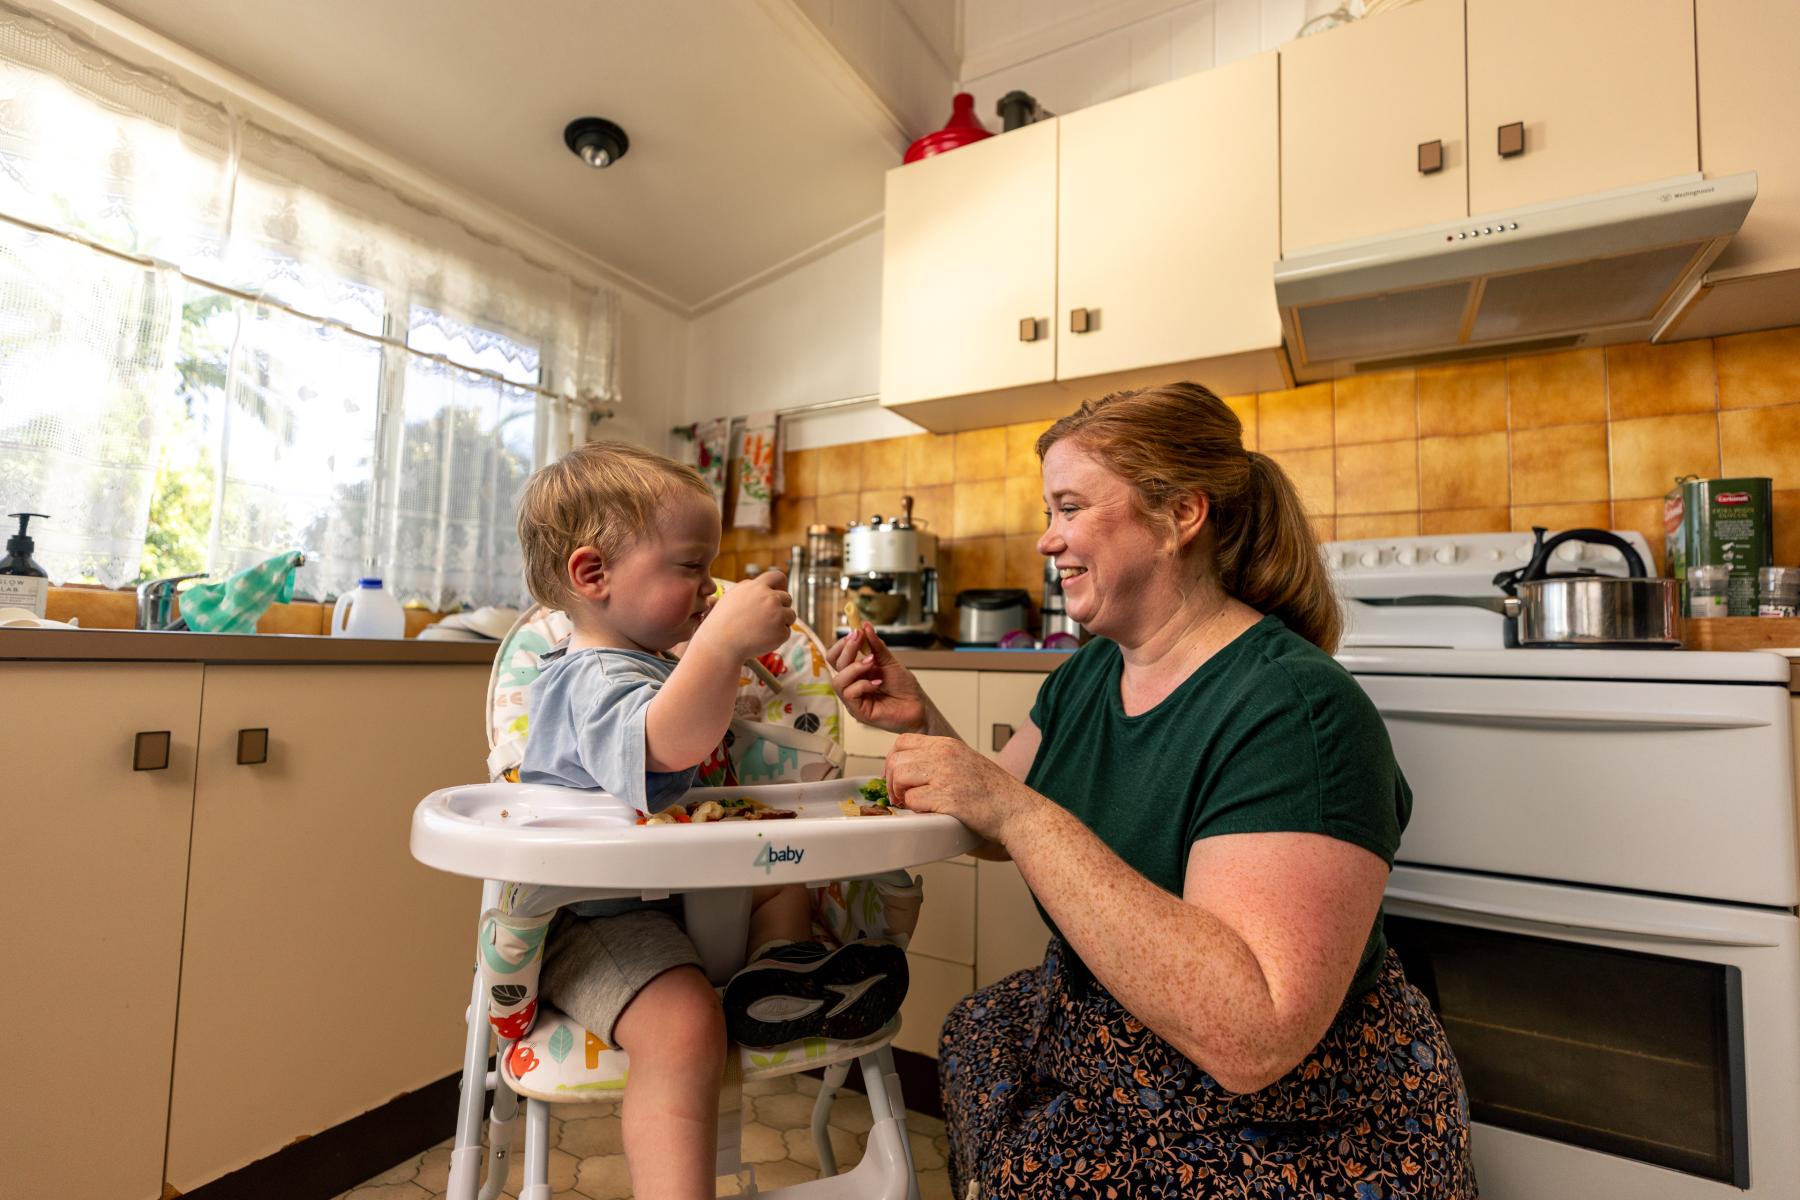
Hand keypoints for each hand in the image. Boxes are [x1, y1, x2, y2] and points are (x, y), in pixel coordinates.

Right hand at [694, 571, 794, 660]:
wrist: (720, 644)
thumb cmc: (722, 623)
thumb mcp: (732, 597)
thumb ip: (750, 590)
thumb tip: (767, 589)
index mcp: (757, 587)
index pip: (778, 577)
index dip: (781, 586)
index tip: (778, 594)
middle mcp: (770, 598)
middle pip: (787, 598)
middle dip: (781, 607)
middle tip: (766, 619)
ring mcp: (777, 615)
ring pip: (790, 615)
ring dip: (781, 622)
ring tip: (762, 630)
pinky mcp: (781, 632)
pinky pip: (786, 632)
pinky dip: (777, 637)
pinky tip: (761, 640)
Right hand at [826, 625, 927, 733]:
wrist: (919, 706)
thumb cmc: (904, 686)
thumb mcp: (889, 661)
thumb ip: (876, 646)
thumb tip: (865, 626)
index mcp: (856, 671)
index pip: (836, 657)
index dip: (842, 644)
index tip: (855, 632)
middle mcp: (851, 684)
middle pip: (835, 665)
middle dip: (847, 650)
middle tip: (859, 639)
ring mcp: (853, 699)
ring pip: (838, 681)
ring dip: (855, 667)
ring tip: (872, 663)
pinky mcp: (858, 712)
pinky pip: (850, 694)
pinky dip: (863, 685)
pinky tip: (877, 683)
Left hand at [884, 733, 1040, 843]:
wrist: (1017, 810)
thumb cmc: (995, 793)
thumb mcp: (965, 762)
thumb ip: (939, 760)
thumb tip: (909, 769)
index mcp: (948, 745)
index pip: (903, 741)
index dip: (892, 760)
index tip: (895, 776)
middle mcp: (944, 755)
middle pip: (897, 760)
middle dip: (891, 781)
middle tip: (899, 795)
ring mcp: (945, 775)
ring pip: (900, 777)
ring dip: (901, 794)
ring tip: (912, 804)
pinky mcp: (947, 797)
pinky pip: (913, 800)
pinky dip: (915, 810)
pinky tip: (929, 812)